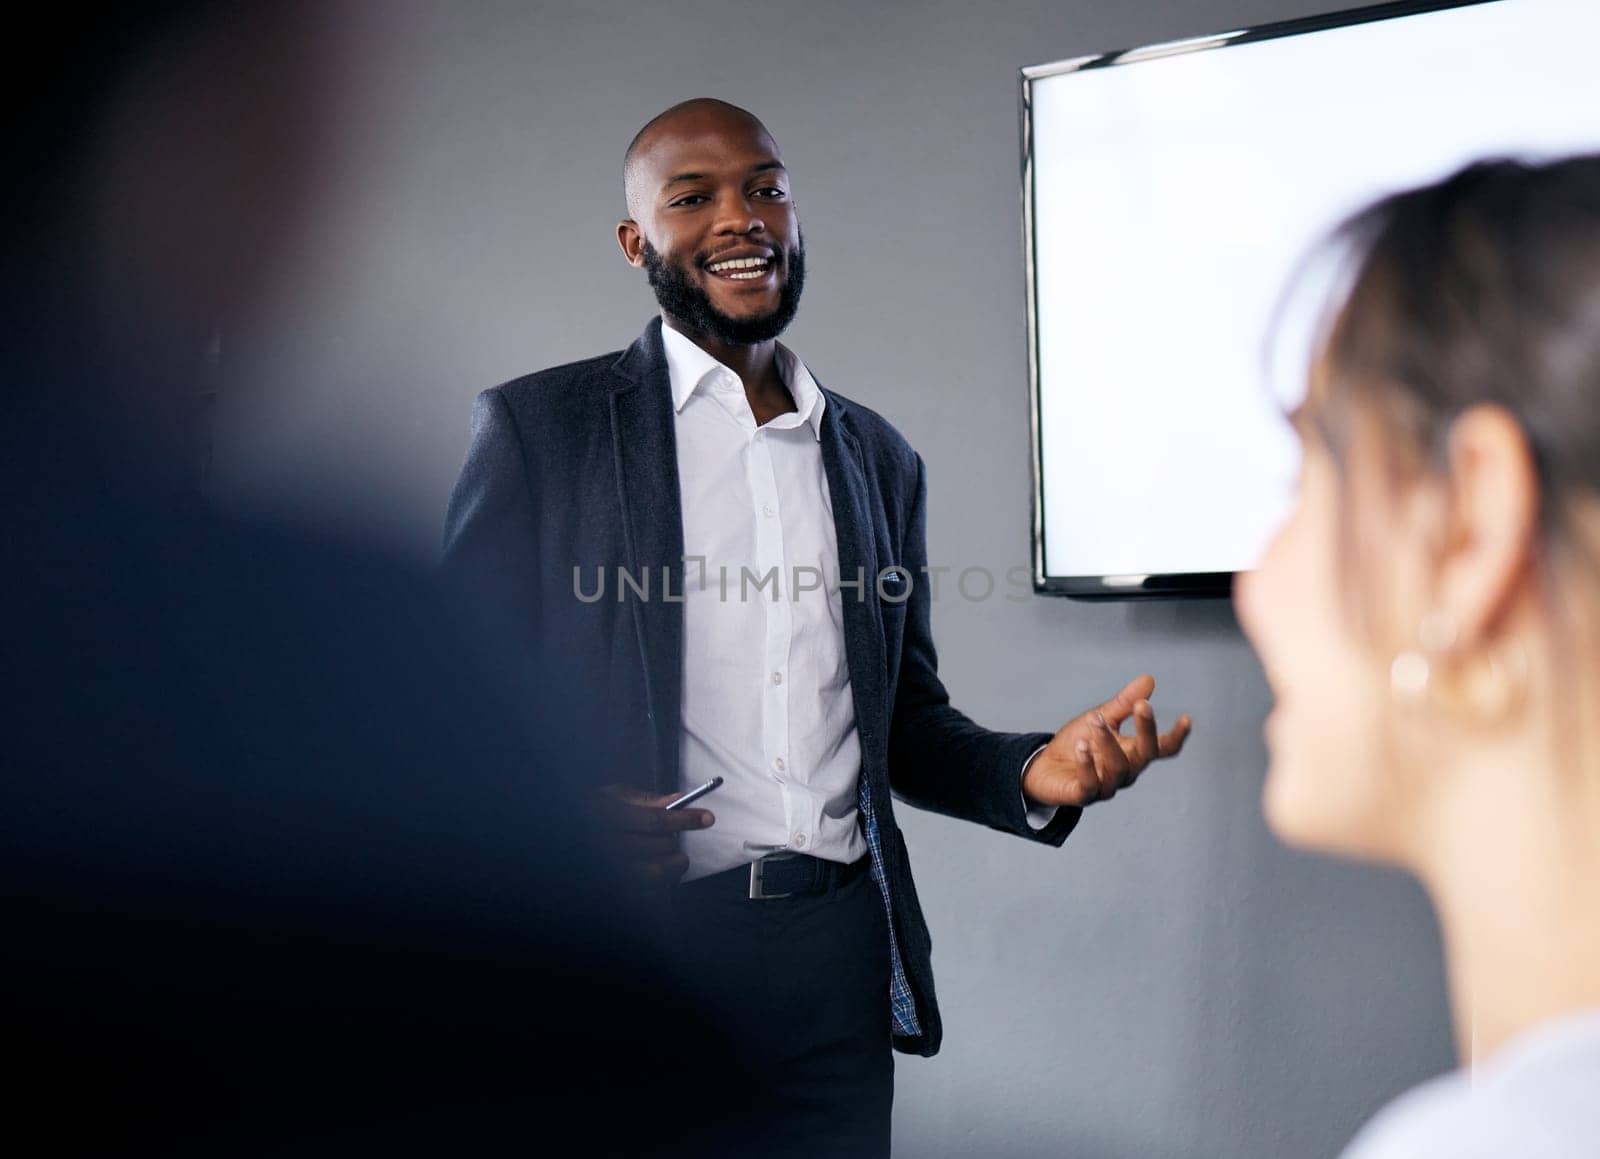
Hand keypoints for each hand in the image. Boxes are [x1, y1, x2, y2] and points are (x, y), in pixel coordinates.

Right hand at [595, 784, 713, 884]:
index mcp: (604, 815)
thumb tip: (678, 800)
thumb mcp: (613, 797)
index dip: (685, 819)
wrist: (570, 836)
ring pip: (653, 874)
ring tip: (672, 857)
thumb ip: (645, 800)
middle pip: (657, 846)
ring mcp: (606, 871)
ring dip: (672, 865)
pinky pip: (645, 894)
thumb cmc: (594, 813)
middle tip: (674, 838)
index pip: (654, 820)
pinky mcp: (611, 889)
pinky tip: (657, 873)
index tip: (708, 818)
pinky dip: (659, 885)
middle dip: (674, 841)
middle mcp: (603, 844)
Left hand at [1021, 674, 1191, 808]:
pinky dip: (1088, 765)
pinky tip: (1082, 747)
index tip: (1186, 718)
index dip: (1177, 737)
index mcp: (1134, 753)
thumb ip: (1124, 703)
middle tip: (1142, 705)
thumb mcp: (1101, 717)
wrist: (1044, 767)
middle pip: (1146, 755)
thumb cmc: (1077, 743)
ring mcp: (1107, 786)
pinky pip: (1091, 784)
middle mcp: (1126, 772)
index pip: (1163, 748)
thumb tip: (1149, 679)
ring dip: (1108, 741)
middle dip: (1146, 730)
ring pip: (1118, 767)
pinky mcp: (1084, 795)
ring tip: (1095, 720)